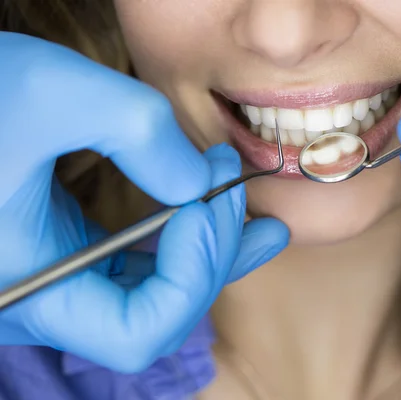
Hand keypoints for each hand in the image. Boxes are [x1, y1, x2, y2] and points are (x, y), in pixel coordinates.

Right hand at [0, 32, 288, 371]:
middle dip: (212, 256)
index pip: (136, 332)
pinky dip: (185, 245)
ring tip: (257, 219)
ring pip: (157, 299)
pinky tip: (216, 213)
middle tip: (235, 190)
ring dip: (211, 255)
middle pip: (159, 318)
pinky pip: (142, 271)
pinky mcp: (74, 260)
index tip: (205, 206)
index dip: (190, 278)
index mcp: (31, 287)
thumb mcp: (52, 90)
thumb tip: (203, 184)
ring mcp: (62, 285)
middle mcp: (46, 302)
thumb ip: (139, 130)